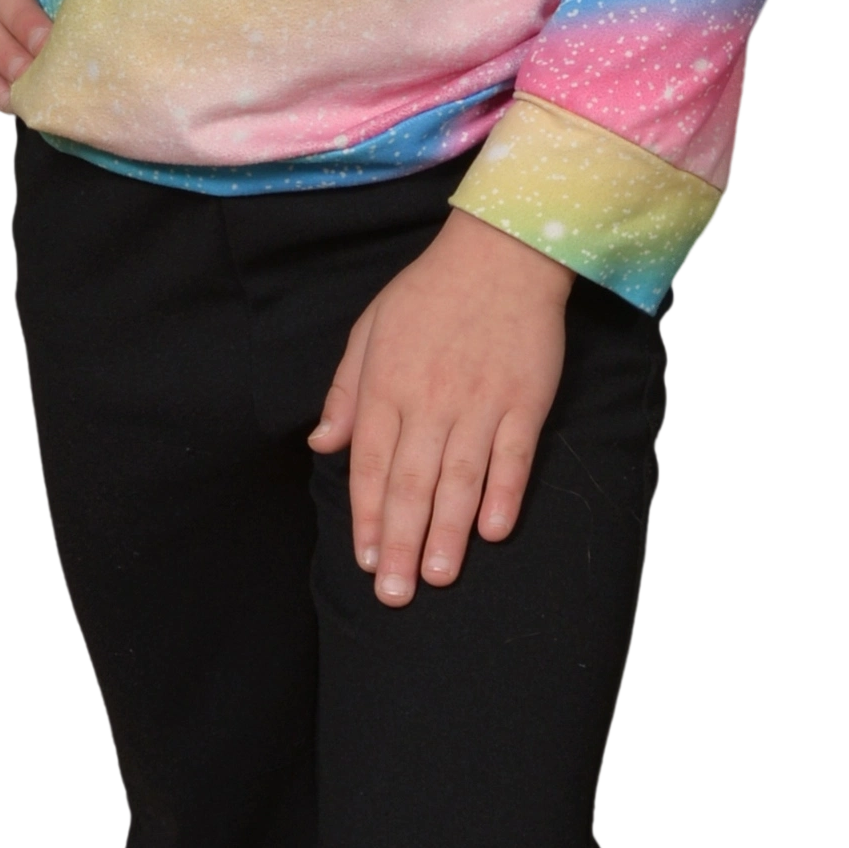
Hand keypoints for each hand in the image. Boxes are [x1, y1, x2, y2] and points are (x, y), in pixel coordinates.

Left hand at [307, 208, 572, 605]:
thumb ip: (346, 390)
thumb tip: (323, 444)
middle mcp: (432, 399)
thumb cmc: (430, 293)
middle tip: (394, 595)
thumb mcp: (371, 329)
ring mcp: (482, 401)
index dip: (367, 515)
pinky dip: (504, 493)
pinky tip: (492, 531)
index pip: (372, 462)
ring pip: (461, 478)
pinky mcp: (526, 400)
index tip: (364, 560)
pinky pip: (514, 455)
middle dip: (401, 542)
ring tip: (437, 577)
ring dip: (447, 532)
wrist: (503, 252)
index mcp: (388, 383)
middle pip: (412, 482)